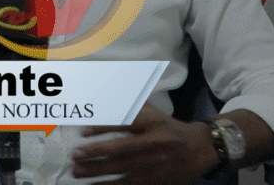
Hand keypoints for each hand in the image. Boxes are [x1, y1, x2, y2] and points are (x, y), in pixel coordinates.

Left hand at [69, 103, 215, 184]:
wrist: (198, 151)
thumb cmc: (168, 128)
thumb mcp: (154, 111)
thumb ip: (131, 104)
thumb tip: (103, 96)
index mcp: (153, 122)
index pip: (125, 122)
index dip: (103, 126)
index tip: (83, 131)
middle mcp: (154, 143)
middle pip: (121, 149)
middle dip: (96, 152)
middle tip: (76, 154)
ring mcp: (154, 164)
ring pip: (121, 169)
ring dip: (96, 172)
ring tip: (76, 171)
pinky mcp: (153, 180)